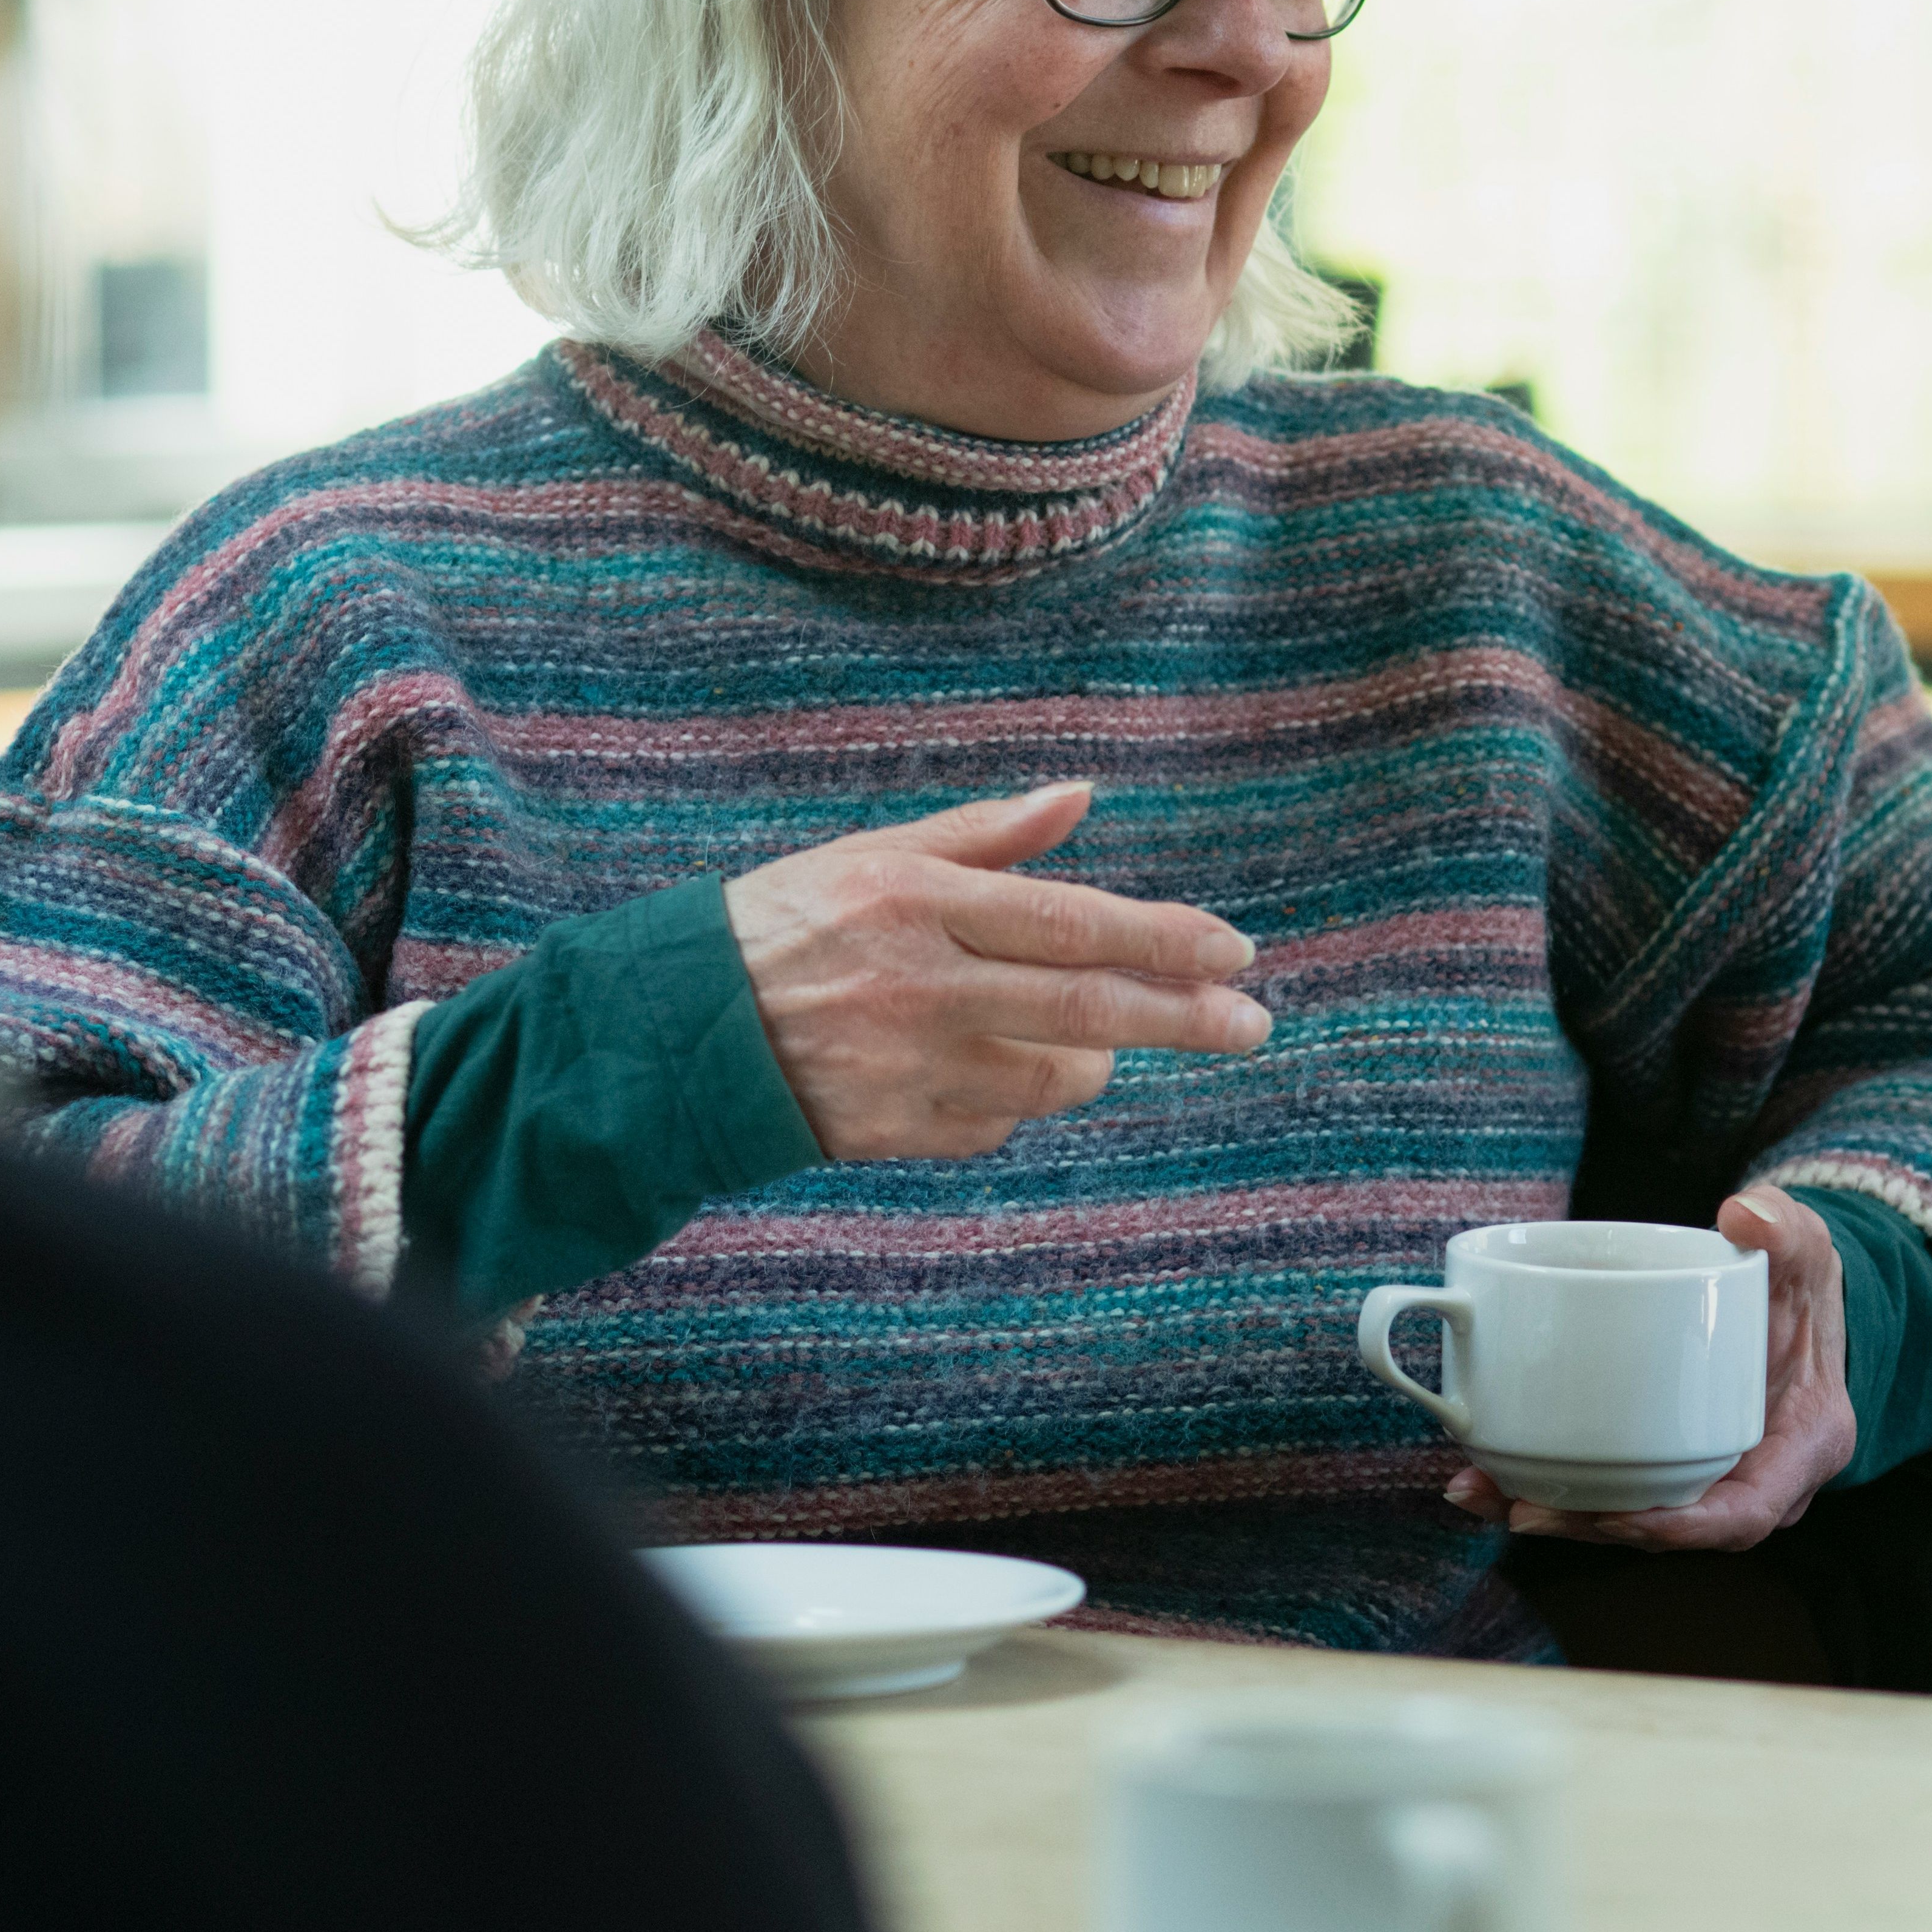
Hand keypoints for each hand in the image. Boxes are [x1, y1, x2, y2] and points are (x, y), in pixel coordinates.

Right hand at [723, 781, 1267, 1162]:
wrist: (678, 1034)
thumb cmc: (786, 925)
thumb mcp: (874, 856)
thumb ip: (985, 835)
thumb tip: (1080, 799)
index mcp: (918, 903)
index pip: (1071, 921)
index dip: (1163, 937)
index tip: (1235, 950)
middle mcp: (921, 986)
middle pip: (1087, 1007)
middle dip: (1185, 1017)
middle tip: (1253, 1023)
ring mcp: (911, 1068)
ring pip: (1053, 1078)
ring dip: (1093, 1059)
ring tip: (1087, 1037)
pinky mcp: (897, 1132)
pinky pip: (996, 1124)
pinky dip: (1011, 1099)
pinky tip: (979, 1069)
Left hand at [1446, 1186, 1854, 1551]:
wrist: (1789, 1300)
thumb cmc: (1798, 1281)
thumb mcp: (1804, 1248)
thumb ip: (1785, 1228)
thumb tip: (1744, 1216)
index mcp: (1801, 1445)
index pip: (1746, 1513)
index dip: (1684, 1527)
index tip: (1620, 1518)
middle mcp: (1755, 1479)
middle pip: (1672, 1527)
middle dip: (1594, 1527)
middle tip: (1522, 1510)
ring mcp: (1708, 1476)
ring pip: (1631, 1514)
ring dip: (1556, 1512)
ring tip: (1479, 1492)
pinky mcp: (1664, 1460)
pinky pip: (1612, 1485)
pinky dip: (1552, 1482)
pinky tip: (1484, 1470)